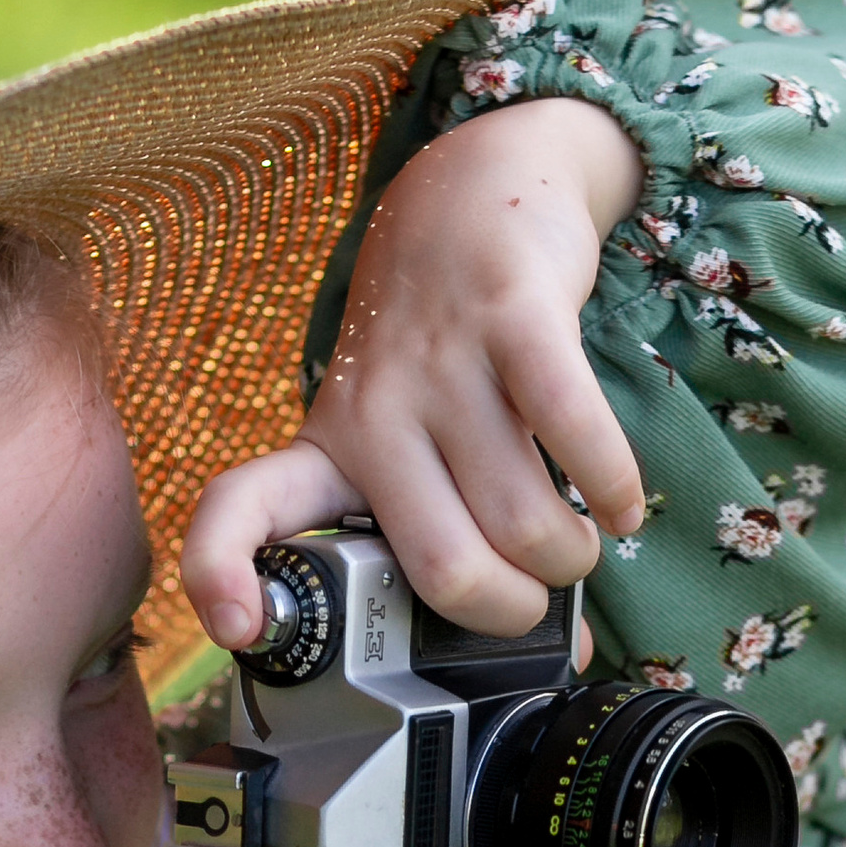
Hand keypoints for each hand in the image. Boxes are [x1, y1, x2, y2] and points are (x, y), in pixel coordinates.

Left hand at [183, 95, 646, 643]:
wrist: (471, 193)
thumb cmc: (440, 348)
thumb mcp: (405, 434)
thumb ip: (456, 536)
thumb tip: (559, 654)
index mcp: (329, 451)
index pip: (239, 510)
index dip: (224, 574)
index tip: (242, 631)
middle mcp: (373, 413)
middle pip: (443, 569)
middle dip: (508, 611)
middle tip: (533, 599)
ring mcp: (441, 364)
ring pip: (519, 521)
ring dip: (570, 559)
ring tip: (578, 549)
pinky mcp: (514, 317)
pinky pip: (573, 436)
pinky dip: (613, 492)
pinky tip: (621, 509)